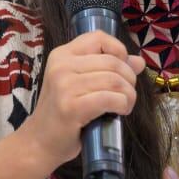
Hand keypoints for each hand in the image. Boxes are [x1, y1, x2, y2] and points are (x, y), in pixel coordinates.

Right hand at [20, 30, 144, 168]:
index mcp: (62, 55)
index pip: (99, 37)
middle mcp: (61, 66)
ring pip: (115, 80)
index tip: (122, 69)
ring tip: (125, 105)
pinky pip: (110, 99)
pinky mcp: (72, 107)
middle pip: (112, 61)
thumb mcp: (82, 84)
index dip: (119, 50)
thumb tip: (138, 62)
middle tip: (127, 94)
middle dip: (129, 79)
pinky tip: (120, 112)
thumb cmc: (63, 112)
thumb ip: (108, 69)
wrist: (40, 141)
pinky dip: (123, 105)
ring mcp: (64, 86)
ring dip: (128, 95)